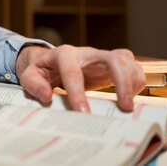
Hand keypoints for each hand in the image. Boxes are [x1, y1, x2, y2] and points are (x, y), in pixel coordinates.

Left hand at [16, 45, 145, 112]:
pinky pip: (132, 66)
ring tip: (129, 105)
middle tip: (124, 107)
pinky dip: (137, 80)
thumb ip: (34, 84)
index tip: (83, 112)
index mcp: (64, 54)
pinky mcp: (112, 64)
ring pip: (125, 60)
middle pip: (111, 58)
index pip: (72, 71)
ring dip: (132, 81)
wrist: (51, 62)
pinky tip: (131, 97)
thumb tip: (47, 97)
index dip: (78, 92)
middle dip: (121, 82)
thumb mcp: (30, 75)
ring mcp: (101, 57)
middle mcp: (86, 53)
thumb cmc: (42, 70)